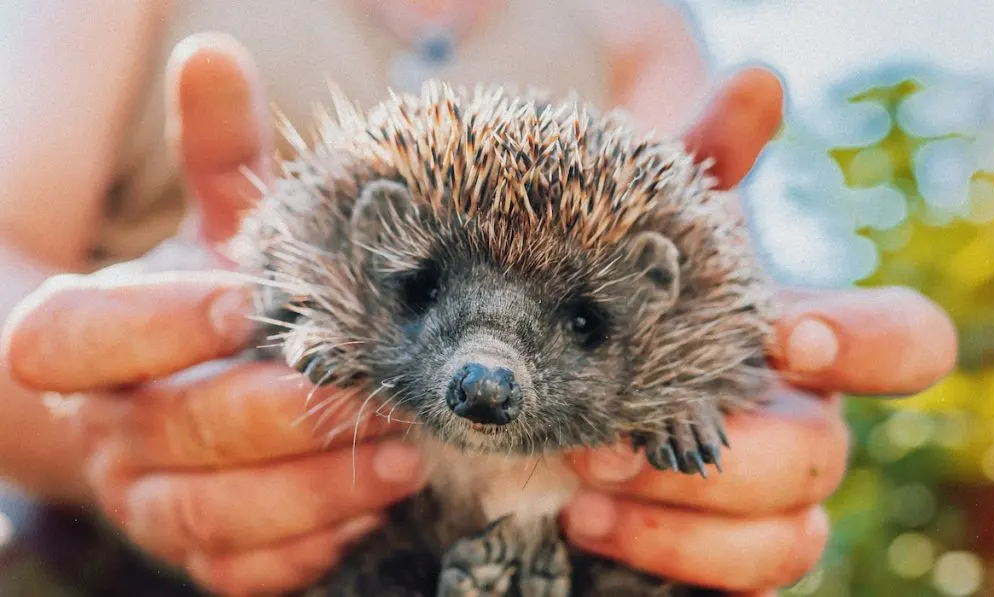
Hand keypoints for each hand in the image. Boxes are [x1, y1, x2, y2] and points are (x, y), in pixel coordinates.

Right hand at [2, 34, 426, 595]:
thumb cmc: (218, 307)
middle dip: (266, 416)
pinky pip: (247, 575)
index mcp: (92, 347)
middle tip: (358, 393)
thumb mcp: (222, 230)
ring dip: (310, 493)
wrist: (194, 398)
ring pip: (211, 517)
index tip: (241, 299)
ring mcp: (156, 502)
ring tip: (403, 457)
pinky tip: (376, 511)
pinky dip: (311, 548)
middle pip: (168, 433)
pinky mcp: (207, 556)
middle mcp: (114, 431)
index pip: (72, 341)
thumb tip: (212, 54)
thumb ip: (218, 153)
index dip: (150, 323)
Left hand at [559, 68, 957, 595]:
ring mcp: (764, 491)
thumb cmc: (621, 293)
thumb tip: (758, 82)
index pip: (899, 344)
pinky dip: (670, 551)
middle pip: (822, 454)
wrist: (556, 370)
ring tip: (585, 477)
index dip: (869, 346)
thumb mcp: (652, 225)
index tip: (787, 336)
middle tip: (616, 430)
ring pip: (792, 529)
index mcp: (798, 341)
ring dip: (688, 507)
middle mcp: (797, 418)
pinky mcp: (719, 545)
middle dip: (726, 448)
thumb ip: (705, 161)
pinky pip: (742, 575)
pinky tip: (584, 517)